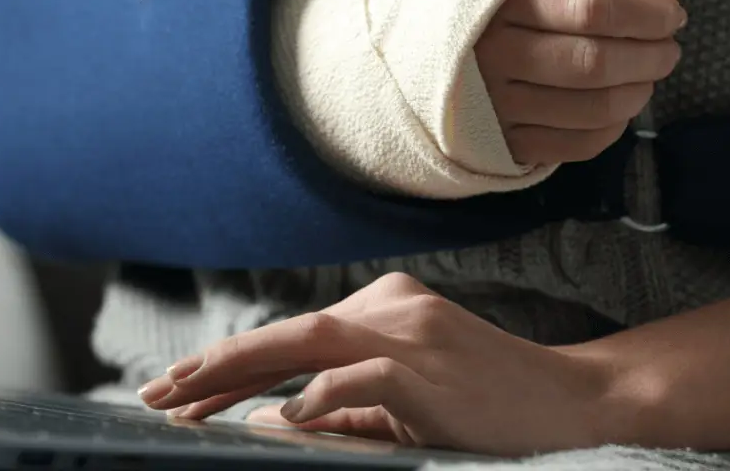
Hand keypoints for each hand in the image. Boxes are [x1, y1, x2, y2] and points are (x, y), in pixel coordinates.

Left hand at [137, 273, 618, 456]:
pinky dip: (319, 396)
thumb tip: (267, 423)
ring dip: (241, 373)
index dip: (227, 365)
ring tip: (188, 401)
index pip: (288, 338)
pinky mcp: (430, 363)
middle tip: (155, 393)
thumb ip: (337, 413)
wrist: (574, 404)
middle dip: (214, 366)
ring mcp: (409, 330)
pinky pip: (362, 376)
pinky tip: (282, 419)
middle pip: (285, 333)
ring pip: (307, 343)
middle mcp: (387, 307)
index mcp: (378, 309)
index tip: (176, 391)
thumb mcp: (400, 407)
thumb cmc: (483, 406)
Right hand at [480, 0, 695, 164]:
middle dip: (652, 53)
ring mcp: (494, 105)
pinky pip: (579, 145)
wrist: (425, 39)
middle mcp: (490, 55)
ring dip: (640, 89)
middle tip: (668, 44)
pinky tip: (616, 100)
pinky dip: (615, 125)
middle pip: (595, 61)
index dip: (647, 12)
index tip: (671, 12)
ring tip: (647, 70)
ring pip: (593, 107)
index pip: (592, 6)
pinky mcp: (504, 142)